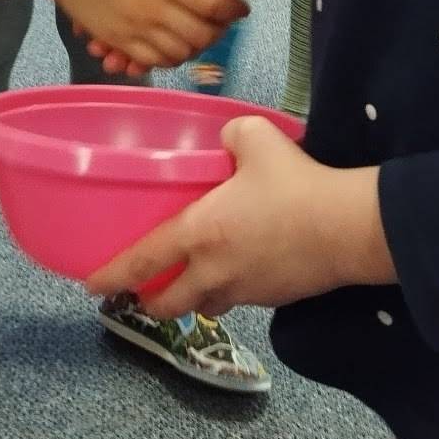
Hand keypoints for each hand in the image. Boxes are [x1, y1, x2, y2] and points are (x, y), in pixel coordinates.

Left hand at [86, 117, 393, 317]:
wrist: (346, 228)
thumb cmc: (293, 183)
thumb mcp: (255, 137)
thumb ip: (228, 134)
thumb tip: (224, 139)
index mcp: (200, 233)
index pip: (144, 260)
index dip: (113, 274)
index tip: (92, 286)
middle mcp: (214, 271)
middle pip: (169, 301)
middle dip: (150, 300)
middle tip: (141, 292)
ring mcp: (245, 291)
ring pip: (205, 304)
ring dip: (191, 298)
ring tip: (191, 282)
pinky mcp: (274, 299)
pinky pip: (239, 299)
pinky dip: (229, 290)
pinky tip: (240, 268)